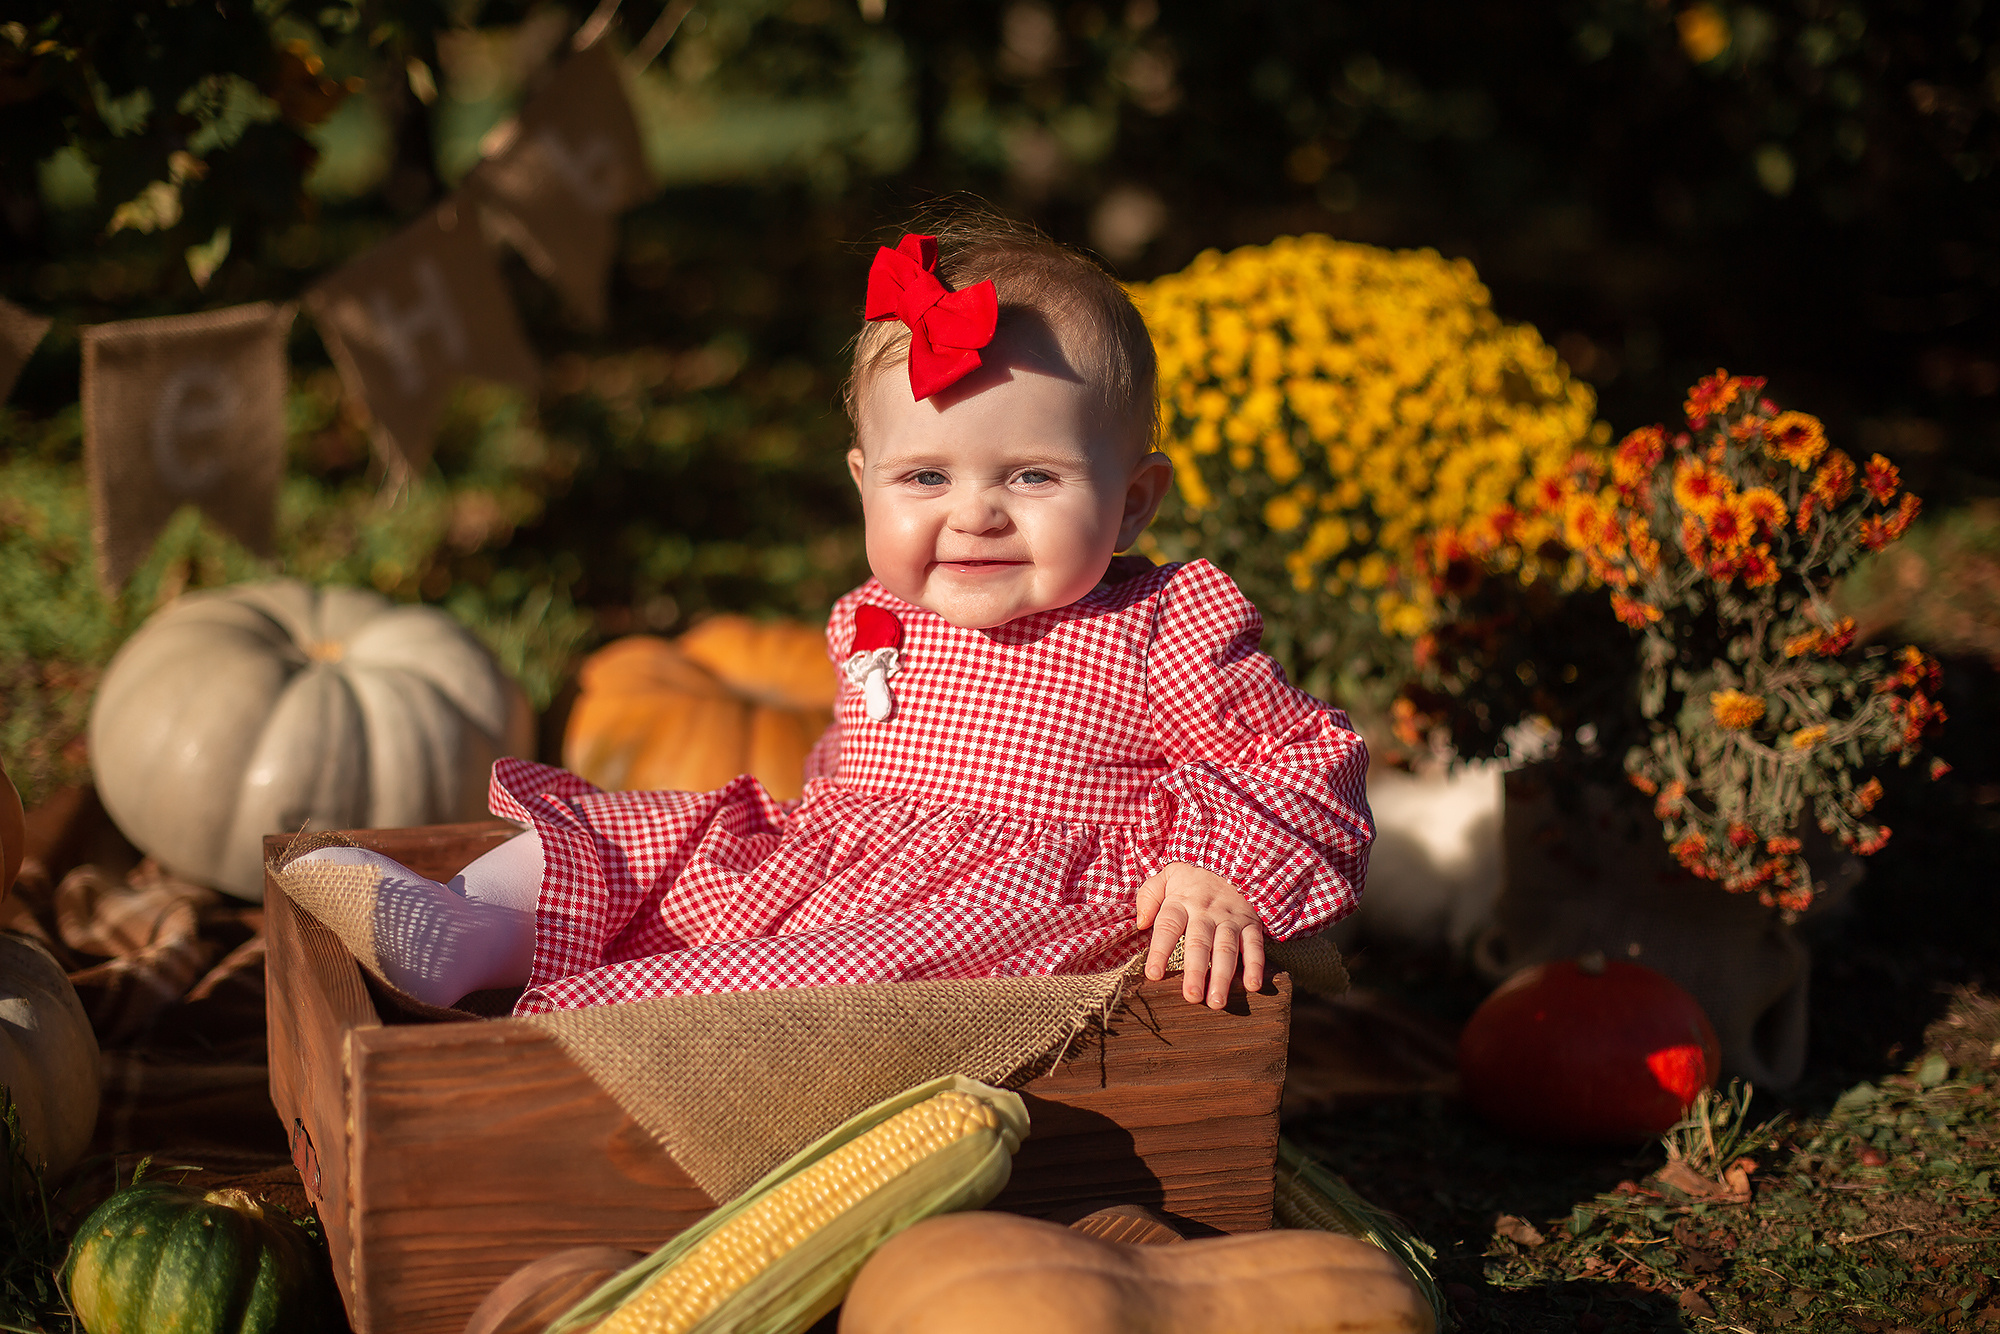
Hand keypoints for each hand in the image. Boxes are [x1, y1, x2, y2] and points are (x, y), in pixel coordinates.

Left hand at [1135, 861, 1265, 1008]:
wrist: (1231, 862)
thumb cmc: (1191, 880)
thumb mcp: (1166, 877)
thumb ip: (1149, 896)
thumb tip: (1141, 923)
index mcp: (1181, 901)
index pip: (1168, 926)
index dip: (1160, 951)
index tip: (1153, 975)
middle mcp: (1206, 911)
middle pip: (1199, 943)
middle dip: (1195, 971)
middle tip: (1191, 997)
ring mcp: (1230, 918)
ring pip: (1226, 948)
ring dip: (1222, 976)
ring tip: (1216, 1002)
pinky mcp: (1250, 923)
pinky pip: (1254, 945)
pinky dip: (1255, 965)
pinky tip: (1252, 986)